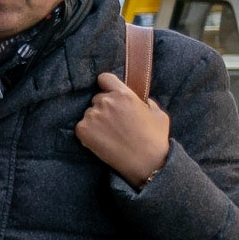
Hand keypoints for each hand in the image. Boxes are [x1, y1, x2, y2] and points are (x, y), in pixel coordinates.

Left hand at [75, 72, 170, 186]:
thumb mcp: (158, 113)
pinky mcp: (82, 130)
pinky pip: (82, 127)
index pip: (104, 78)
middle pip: (97, 98)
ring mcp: (92, 116)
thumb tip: (140, 100)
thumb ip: (146, 102)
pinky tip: (102, 141)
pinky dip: (88, 133)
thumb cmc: (155, 138)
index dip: (106, 85)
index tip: (108, 92)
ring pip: (90, 113)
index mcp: (123, 94)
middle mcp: (105, 102)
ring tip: (110, 134)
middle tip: (115, 122)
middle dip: (104, 107)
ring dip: (96, 120)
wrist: (144, 162)